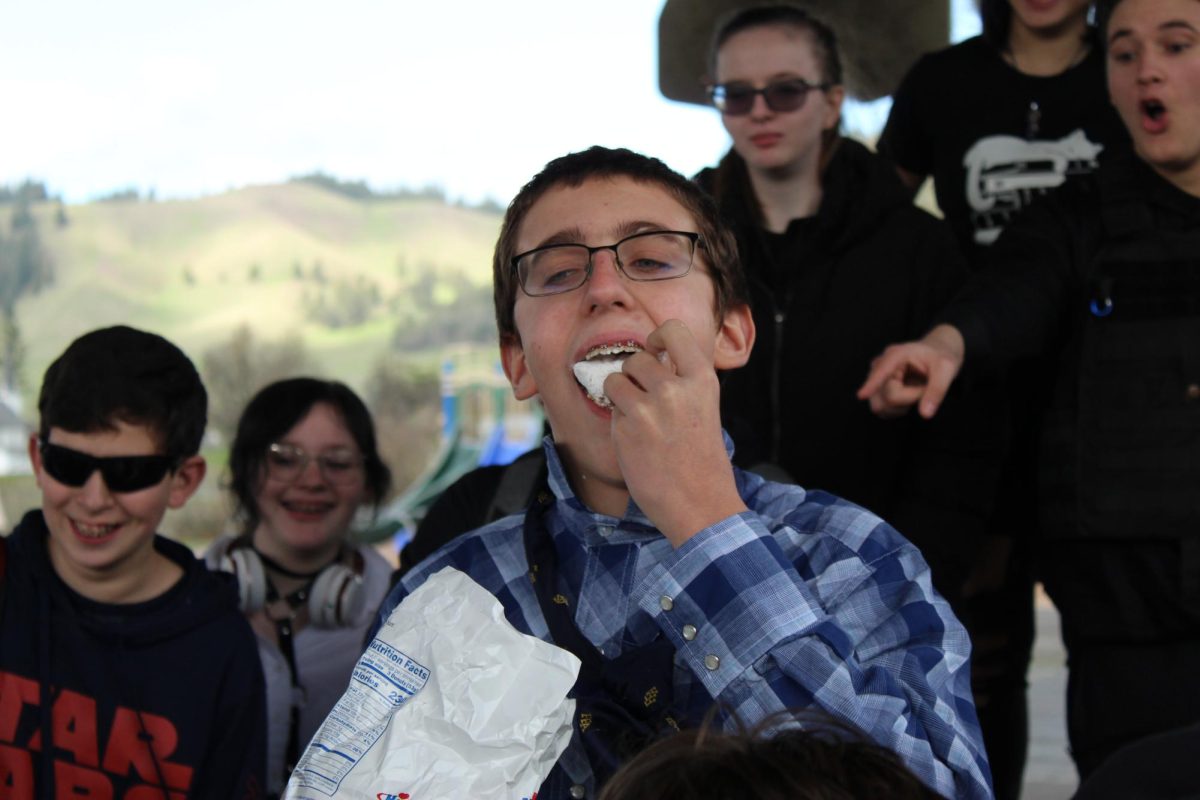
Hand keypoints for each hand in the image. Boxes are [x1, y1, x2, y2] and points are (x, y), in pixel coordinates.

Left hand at [604, 319, 746, 546]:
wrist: (700, 506)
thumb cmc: (702, 463)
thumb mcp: (705, 410)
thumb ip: (682, 383)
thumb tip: (651, 360)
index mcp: (702, 380)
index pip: (672, 330)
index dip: (657, 337)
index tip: (654, 351)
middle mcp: (675, 388)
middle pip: (637, 358)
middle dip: (634, 376)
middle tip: (644, 401)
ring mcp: (648, 407)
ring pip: (615, 379)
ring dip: (620, 396)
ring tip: (639, 421)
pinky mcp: (626, 427)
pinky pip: (611, 410)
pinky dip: (618, 422)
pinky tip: (637, 442)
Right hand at [856, 324, 965, 418]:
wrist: (935, 355)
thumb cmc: (940, 358)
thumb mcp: (947, 369)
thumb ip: (937, 391)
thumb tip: (925, 414)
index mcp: (896, 354)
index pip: (881, 372)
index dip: (871, 384)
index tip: (861, 395)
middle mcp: (881, 365)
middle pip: (886, 395)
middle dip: (907, 399)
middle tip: (923, 389)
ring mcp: (876, 378)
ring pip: (881, 405)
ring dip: (901, 405)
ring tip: (915, 392)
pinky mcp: (876, 389)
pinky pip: (882, 408)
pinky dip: (897, 408)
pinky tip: (907, 397)